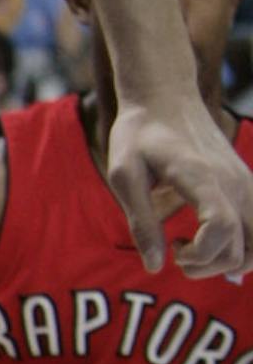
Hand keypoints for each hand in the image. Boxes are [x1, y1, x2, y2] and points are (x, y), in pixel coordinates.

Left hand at [105, 100, 252, 277]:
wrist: (166, 97)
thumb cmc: (139, 135)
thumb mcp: (124, 175)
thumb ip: (141, 221)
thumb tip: (155, 266)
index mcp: (202, 177)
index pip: (220, 228)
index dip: (198, 254)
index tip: (173, 249)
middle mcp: (233, 182)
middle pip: (240, 250)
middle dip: (205, 266)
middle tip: (175, 250)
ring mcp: (245, 184)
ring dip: (227, 261)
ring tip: (195, 247)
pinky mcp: (247, 185)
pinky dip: (242, 247)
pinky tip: (210, 237)